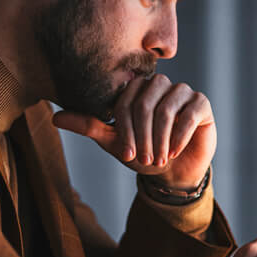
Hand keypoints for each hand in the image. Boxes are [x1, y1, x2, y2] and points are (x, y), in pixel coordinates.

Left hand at [52, 73, 215, 189]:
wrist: (174, 171)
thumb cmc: (143, 153)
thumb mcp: (114, 142)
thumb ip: (89, 126)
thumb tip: (55, 118)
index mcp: (136, 89)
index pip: (126, 100)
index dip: (124, 128)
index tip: (126, 154)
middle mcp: (160, 84)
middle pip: (146, 102)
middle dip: (142, 135)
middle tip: (144, 158)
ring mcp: (182, 92)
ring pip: (167, 108)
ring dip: (160, 138)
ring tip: (159, 158)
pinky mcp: (201, 104)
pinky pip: (189, 114)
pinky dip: (179, 136)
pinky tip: (174, 151)